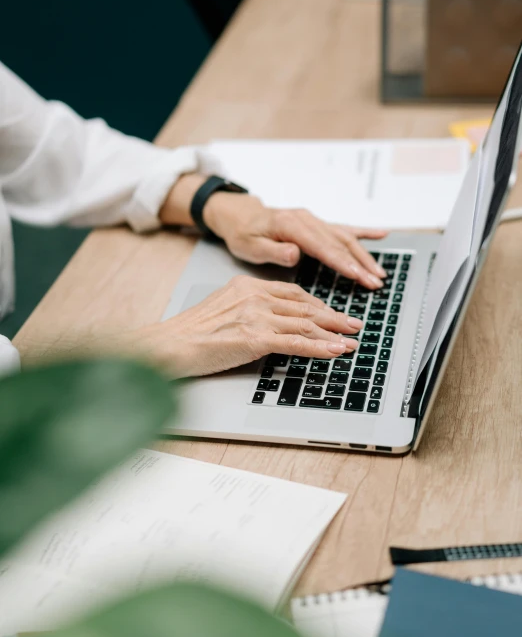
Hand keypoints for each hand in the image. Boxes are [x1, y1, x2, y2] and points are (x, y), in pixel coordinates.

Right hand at [124, 276, 362, 377]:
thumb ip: (250, 310)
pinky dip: (320, 347)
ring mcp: (256, 315)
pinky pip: (296, 343)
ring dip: (333, 334)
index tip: (333, 313)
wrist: (170, 345)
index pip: (292, 293)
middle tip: (354, 324)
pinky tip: (335, 351)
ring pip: (305, 323)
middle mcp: (255, 295)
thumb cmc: (191, 334)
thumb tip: (273, 324)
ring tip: (352, 341)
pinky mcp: (255, 338)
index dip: (318, 304)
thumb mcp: (224, 310)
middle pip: (305, 306)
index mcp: (248, 286)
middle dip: (334, 317)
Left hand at [159, 174, 386, 288]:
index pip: (322, 246)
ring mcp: (313, 220)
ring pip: (345, 237)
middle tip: (375, 282)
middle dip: (360, 263)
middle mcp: (306, 220)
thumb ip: (274, 251)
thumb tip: (295, 253)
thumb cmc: (242, 233)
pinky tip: (382, 234)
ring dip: (364, 255)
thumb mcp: (250, 246)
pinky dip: (364, 231)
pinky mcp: (316, 224)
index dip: (342, 262)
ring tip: (379, 273)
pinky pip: (343, 228)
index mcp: (291, 225)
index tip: (358, 275)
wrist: (239, 215)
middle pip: (339, 243)